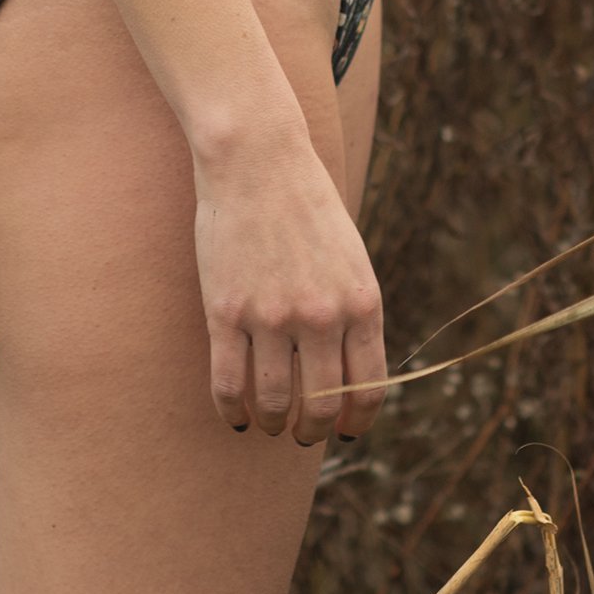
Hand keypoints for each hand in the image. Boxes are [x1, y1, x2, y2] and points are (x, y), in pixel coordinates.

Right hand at [192, 118, 386, 448]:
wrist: (258, 160)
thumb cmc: (306, 205)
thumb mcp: (351, 258)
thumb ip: (354, 312)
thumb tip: (349, 372)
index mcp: (362, 303)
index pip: (366, 388)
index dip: (355, 421)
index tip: (344, 432)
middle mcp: (322, 316)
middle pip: (320, 405)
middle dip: (311, 430)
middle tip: (302, 433)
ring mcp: (272, 316)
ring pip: (274, 402)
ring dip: (272, 423)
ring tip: (269, 423)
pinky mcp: (226, 311)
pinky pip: (229, 383)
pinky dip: (232, 410)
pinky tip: (235, 416)